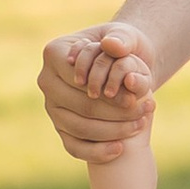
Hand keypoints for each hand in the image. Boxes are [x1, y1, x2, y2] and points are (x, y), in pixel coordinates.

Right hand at [41, 21, 157, 160]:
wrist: (121, 62)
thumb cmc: (121, 46)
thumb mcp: (125, 36)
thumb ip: (121, 38)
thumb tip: (112, 46)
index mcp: (54, 53)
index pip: (80, 79)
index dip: (109, 91)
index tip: (134, 98)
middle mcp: (46, 81)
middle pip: (81, 105)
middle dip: (115, 113)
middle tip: (143, 113)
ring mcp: (51, 106)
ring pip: (79, 128)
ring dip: (112, 131)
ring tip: (139, 126)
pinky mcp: (59, 127)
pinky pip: (74, 146)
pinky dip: (96, 152)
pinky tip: (119, 149)